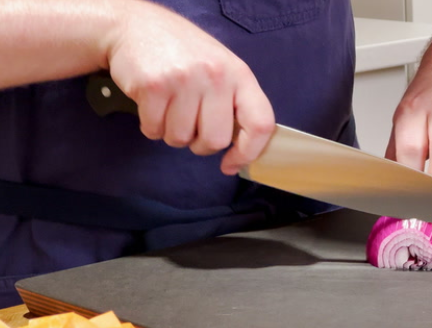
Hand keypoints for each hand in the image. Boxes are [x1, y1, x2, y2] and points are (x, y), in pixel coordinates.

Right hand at [106, 1, 274, 174]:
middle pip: (215, 141)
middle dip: (199, 143)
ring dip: (171, 132)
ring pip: (181, 139)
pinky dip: (151, 126)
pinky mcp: (153, 86)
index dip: (249, 153)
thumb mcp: (221, 68)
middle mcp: (216, 76)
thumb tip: (241, 150)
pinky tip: (152, 104)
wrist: (137, 26)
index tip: (231, 163)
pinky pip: (154, 130)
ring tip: (169, 107)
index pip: (260, 124)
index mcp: (240, 75)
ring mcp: (184, 80)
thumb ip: (234, 103)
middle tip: (191, 124)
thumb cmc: (184, 54)